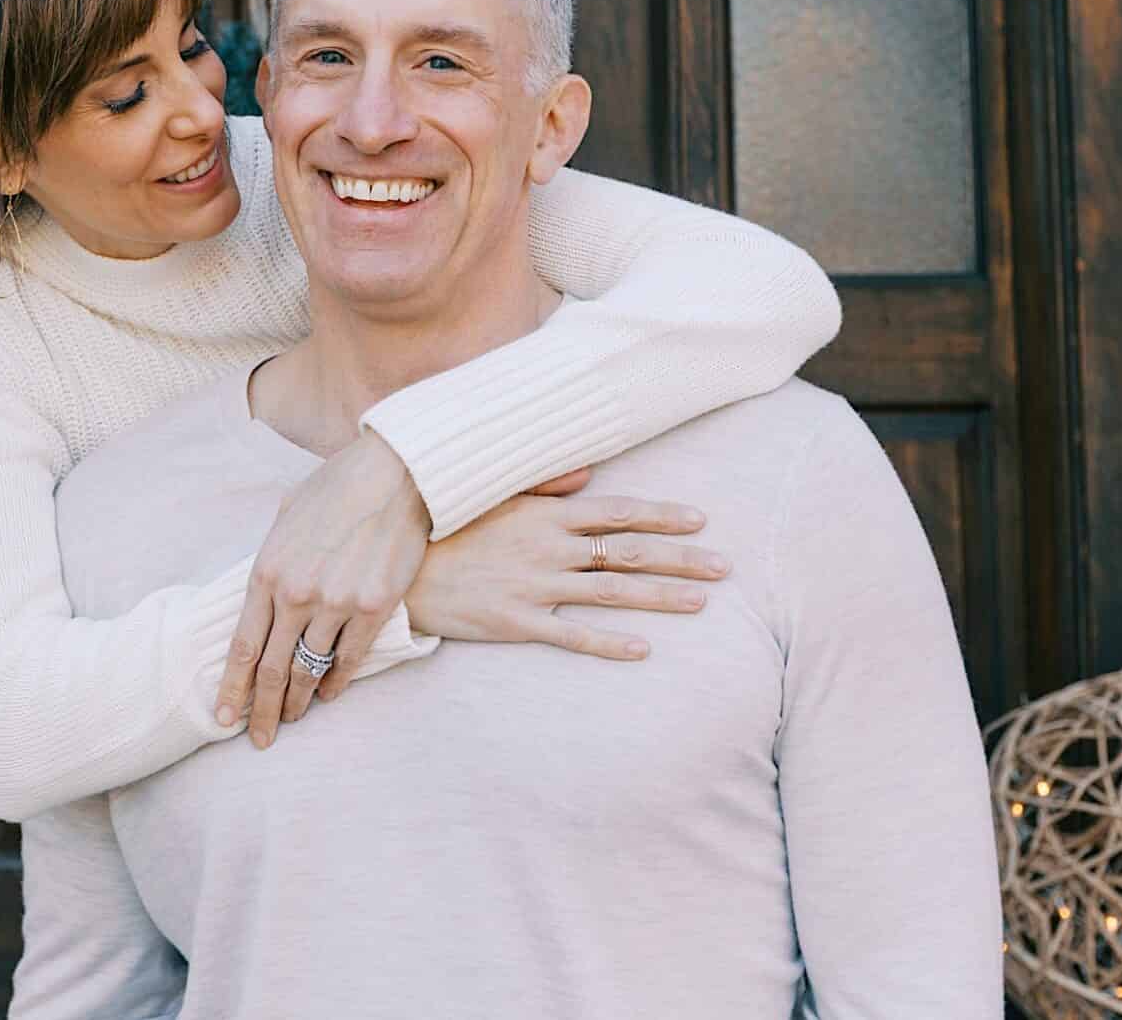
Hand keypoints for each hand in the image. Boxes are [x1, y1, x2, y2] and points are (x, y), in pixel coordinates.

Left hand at [213, 429, 429, 748]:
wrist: (393, 473)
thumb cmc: (336, 489)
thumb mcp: (285, 517)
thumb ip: (272, 560)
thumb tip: (266, 592)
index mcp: (266, 571)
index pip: (242, 646)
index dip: (232, 688)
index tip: (224, 717)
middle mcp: (296, 594)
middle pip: (272, 669)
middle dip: (262, 710)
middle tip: (259, 739)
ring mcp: (336, 604)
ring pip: (309, 670)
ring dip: (299, 701)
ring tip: (291, 718)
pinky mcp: (373, 609)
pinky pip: (349, 660)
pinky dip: (336, 683)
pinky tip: (327, 696)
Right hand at [405, 490, 723, 660]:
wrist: (398, 569)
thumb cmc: (447, 528)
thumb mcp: (493, 494)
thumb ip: (544, 482)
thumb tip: (589, 472)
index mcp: (545, 514)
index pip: (617, 511)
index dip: (662, 515)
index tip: (701, 520)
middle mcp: (548, 548)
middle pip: (627, 552)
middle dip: (680, 558)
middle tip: (723, 566)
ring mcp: (534, 586)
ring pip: (611, 593)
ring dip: (660, 597)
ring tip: (701, 602)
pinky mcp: (516, 622)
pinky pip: (571, 634)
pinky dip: (609, 642)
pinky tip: (643, 648)